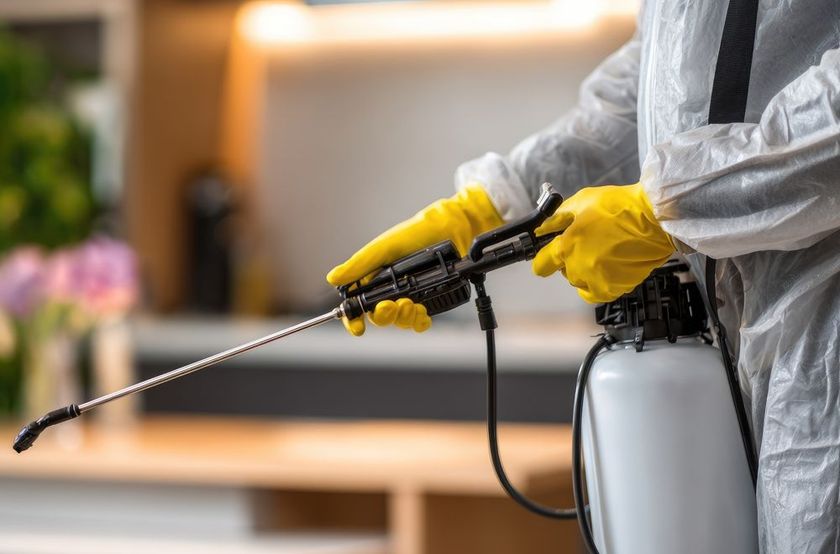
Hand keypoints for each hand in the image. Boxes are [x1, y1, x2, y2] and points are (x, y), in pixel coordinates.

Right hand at [327, 186, 502, 335]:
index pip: (357, 305)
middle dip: (384, 315)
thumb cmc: (414, 234)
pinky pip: (420, 321)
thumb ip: (360, 265)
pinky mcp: (428, 299)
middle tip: (392, 306)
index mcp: (373, 278)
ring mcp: (409, 296)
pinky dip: (420, 321)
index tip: (357, 328)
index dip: (354, 320)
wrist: (448, 230)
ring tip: (411, 304)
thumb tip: (333, 278)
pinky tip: (423, 313)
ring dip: (404, 317)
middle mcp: (390, 290)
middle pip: (379, 317)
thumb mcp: (383, 248)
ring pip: (400, 321)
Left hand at [532, 183, 673, 302]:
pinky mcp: (614, 289)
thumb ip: (557, 219)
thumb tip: (541, 229)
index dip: (544, 258)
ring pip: (579, 283)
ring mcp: (597, 281)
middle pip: (563, 272)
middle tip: (587, 244)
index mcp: (567, 246)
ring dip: (585, 272)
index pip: (541, 265)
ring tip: (602, 253)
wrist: (656, 218)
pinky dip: (598, 283)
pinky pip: (596, 293)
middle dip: (569, 260)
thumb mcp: (582, 202)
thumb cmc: (621, 206)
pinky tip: (608, 267)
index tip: (549, 256)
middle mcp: (579, 268)